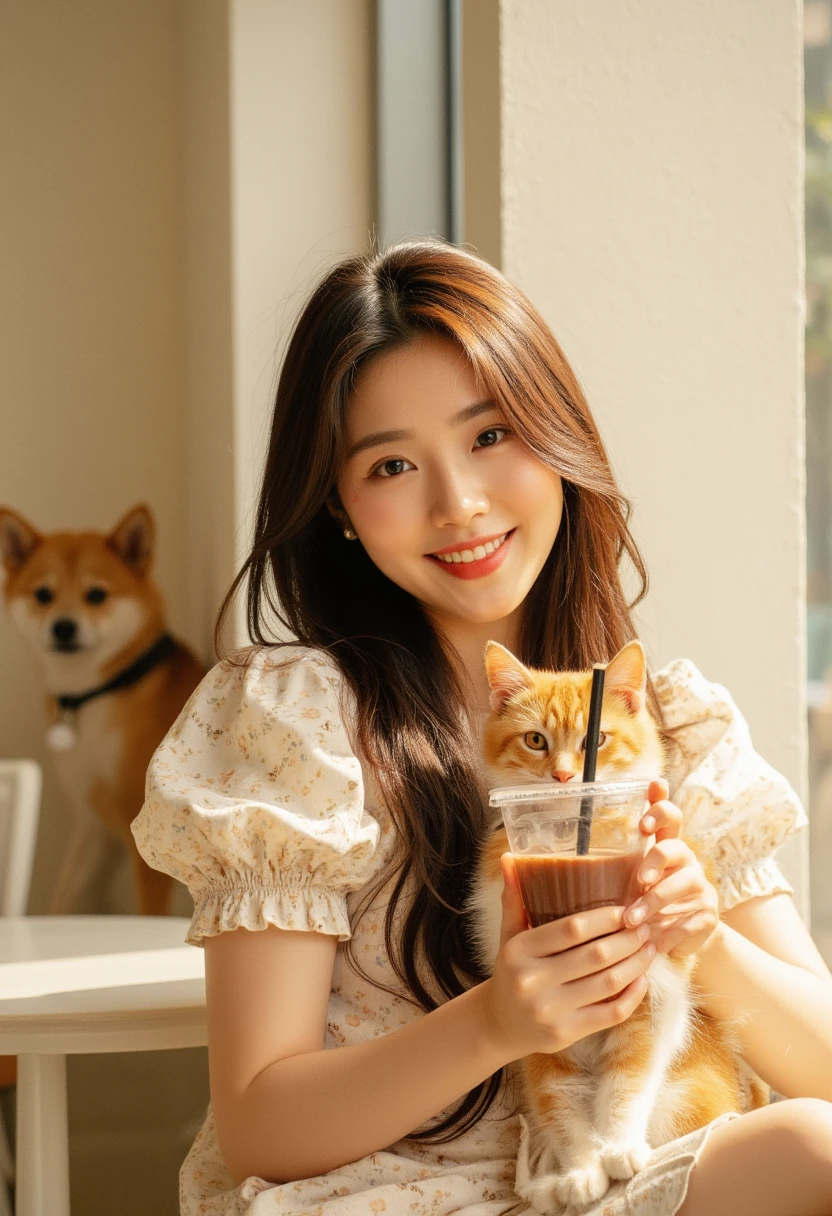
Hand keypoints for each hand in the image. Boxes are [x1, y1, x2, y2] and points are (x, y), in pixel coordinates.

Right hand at [481, 854, 654, 1061]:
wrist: (499, 1024)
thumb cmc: (511, 971)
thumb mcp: (508, 935)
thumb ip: (514, 899)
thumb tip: (509, 858)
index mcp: (519, 951)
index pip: (571, 929)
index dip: (605, 918)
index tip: (626, 909)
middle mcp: (533, 981)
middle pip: (596, 955)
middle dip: (628, 939)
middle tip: (646, 926)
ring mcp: (551, 1010)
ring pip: (608, 983)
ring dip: (636, 963)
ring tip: (650, 947)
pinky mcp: (567, 1034)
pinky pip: (611, 1013)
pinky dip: (632, 995)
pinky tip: (642, 979)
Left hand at [622, 778, 719, 957]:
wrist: (682, 940)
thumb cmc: (646, 904)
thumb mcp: (632, 884)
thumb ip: (615, 871)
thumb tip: (569, 871)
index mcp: (667, 848)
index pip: (670, 816)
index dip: (660, 809)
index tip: (643, 821)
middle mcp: (686, 862)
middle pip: (675, 847)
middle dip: (655, 860)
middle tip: (639, 879)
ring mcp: (700, 887)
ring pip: (682, 884)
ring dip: (654, 902)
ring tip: (632, 920)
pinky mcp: (709, 914)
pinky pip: (691, 919)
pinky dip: (669, 932)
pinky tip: (654, 942)